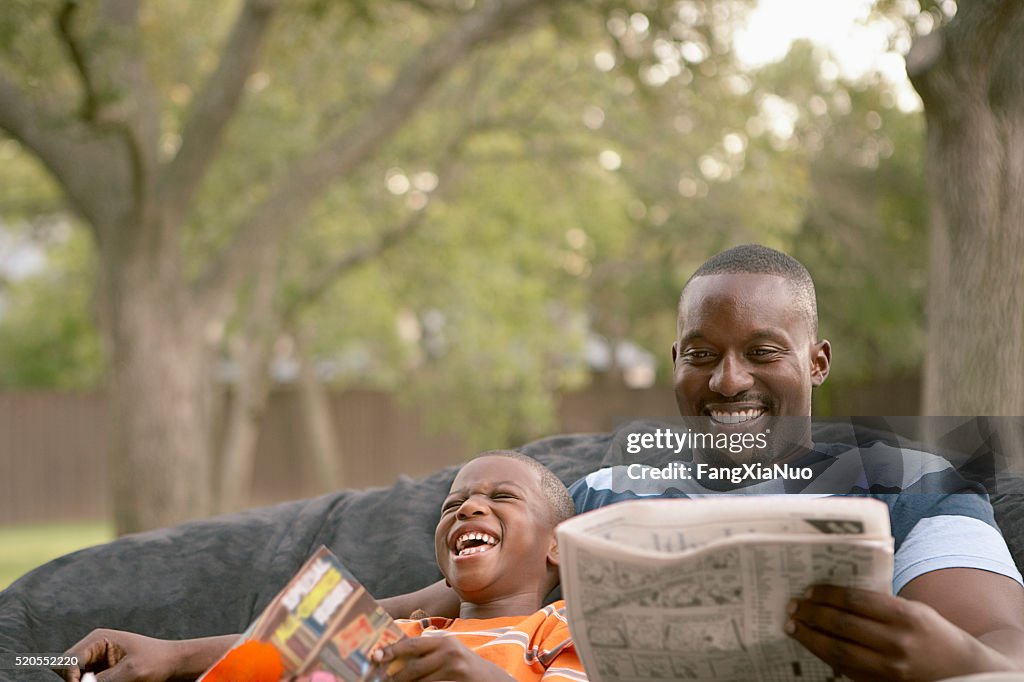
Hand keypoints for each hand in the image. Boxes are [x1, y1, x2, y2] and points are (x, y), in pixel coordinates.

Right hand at [61, 629, 184, 681]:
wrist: (173, 664)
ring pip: (75, 677)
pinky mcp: (101, 673)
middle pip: (66, 669)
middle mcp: (93, 649)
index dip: (69, 677)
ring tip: (103, 681)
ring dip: (81, 681)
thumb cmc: (155, 662)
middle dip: (73, 680)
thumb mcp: (130, 672)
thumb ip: (103, 681)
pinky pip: (86, 680)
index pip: (68, 659)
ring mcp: (96, 661)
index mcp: (97, 639)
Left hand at [373, 636, 515, 681]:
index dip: (392, 650)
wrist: (490, 679)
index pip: (412, 645)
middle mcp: (449, 653)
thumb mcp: (448, 651)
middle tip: (382, 680)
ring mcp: (455, 670)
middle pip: (413, 668)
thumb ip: (427, 651)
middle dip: (395, 677)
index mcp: (444, 641)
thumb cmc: (462, 664)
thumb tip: (394, 655)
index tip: (375, 656)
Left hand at [786, 584, 1017, 680]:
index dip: (828, 595)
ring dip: (810, 636)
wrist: (964, 672)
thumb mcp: (914, 610)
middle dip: (812, 614)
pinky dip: (824, 654)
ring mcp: (889, 668)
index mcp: (905, 616)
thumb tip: (835, 592)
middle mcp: (897, 643)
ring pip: (838, 650)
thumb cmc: (933, 634)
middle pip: (842, 625)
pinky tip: (811, 644)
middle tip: (793, 606)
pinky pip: (844, 668)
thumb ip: (880, 603)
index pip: (855, 600)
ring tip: (793, 625)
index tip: (809, 590)